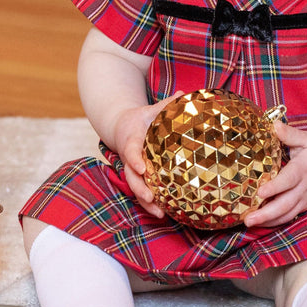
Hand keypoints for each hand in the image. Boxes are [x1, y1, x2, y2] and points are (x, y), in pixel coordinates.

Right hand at [112, 92, 183, 218]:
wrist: (122, 126)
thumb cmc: (141, 117)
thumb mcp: (151, 109)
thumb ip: (166, 104)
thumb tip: (184, 93)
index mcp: (131, 140)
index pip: (131, 151)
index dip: (135, 160)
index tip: (141, 167)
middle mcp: (129, 158)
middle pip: (131, 176)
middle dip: (140, 188)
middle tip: (151, 197)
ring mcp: (131, 168)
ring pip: (135, 187)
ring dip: (146, 201)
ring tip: (160, 213)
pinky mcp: (137, 176)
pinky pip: (142, 190)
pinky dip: (150, 202)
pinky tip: (163, 212)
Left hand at [243, 121, 306, 227]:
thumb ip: (290, 134)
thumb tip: (274, 125)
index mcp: (303, 169)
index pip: (288, 180)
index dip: (274, 187)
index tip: (260, 192)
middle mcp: (305, 187)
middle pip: (286, 204)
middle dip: (266, 213)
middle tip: (248, 219)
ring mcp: (306, 198)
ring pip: (288, 214)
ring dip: (269, 221)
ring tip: (251, 223)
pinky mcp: (306, 205)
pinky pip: (291, 216)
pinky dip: (276, 221)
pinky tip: (262, 223)